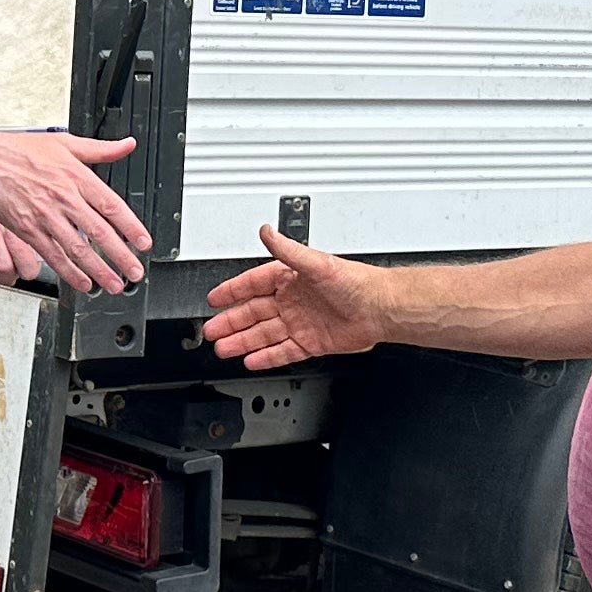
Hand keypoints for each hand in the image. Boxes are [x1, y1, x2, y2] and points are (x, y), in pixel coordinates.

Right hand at [0, 130, 150, 294]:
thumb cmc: (21, 150)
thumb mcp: (65, 142)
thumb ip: (100, 149)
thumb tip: (127, 145)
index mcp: (76, 176)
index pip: (111, 206)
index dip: (131, 227)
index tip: (144, 243)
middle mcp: (63, 198)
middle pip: (99, 232)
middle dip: (121, 256)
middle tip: (135, 272)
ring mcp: (45, 217)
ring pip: (78, 249)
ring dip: (99, 270)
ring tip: (115, 284)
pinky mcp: (28, 231)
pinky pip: (52, 256)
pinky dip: (69, 272)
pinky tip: (83, 282)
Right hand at [202, 225, 395, 366]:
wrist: (380, 308)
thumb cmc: (356, 282)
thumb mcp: (317, 262)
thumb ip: (288, 249)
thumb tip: (266, 231)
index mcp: (290, 278)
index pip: (253, 284)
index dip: (232, 291)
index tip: (214, 298)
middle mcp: (293, 301)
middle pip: (253, 313)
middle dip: (231, 322)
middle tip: (211, 330)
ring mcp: (300, 323)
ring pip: (264, 334)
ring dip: (243, 341)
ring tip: (223, 348)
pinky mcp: (310, 342)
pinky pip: (283, 351)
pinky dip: (266, 356)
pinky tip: (251, 360)